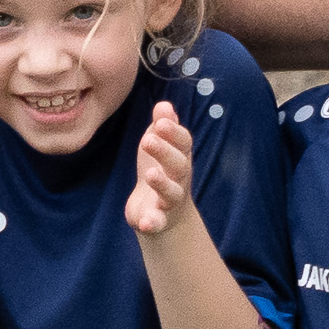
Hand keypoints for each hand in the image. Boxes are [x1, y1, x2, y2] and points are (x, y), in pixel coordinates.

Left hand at [123, 102, 199, 238]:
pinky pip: (158, 222)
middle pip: (178, 165)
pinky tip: (145, 224)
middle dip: (165, 152)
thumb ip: (162, 126)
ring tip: (149, 173)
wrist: (160, 211)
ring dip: (162, 183)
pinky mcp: (158, 219)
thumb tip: (163, 104)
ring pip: (170, 192)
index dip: (174, 132)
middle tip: (147, 140)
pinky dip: (153, 223)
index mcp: (180, 158)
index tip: (160, 122)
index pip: (183, 143)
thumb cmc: (160, 171)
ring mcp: (169, 200)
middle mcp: (179, 179)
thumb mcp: (160, 147)